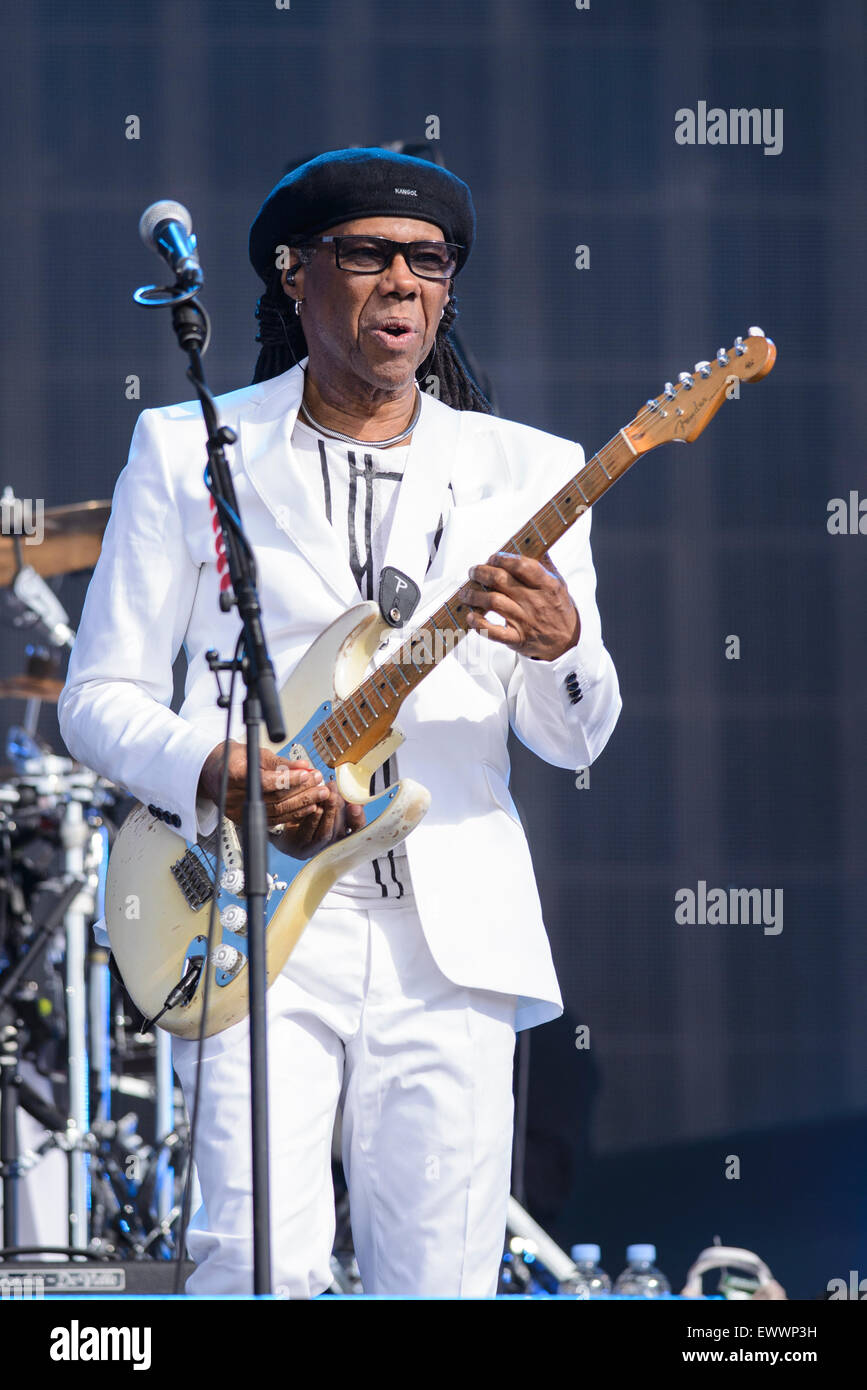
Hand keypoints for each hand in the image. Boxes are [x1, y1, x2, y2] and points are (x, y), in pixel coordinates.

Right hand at [198, 740, 365, 856]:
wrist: (212, 771)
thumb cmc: (233, 759)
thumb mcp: (256, 752)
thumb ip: (281, 762)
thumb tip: (304, 766)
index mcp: (234, 775)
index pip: (267, 781)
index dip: (290, 779)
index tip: (308, 773)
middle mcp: (235, 797)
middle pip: (275, 799)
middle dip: (302, 792)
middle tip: (320, 784)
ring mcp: (238, 812)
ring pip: (276, 812)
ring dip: (302, 804)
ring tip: (319, 794)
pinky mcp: (244, 819)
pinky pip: (273, 819)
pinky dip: (293, 814)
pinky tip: (308, 807)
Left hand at [458, 551, 580, 660]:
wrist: (565, 643)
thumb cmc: (559, 610)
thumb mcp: (559, 584)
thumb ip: (545, 564)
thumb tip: (532, 542)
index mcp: (547, 585)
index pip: (522, 565)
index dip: (502, 558)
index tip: (493, 557)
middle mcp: (535, 602)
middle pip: (501, 580)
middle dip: (481, 572)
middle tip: (474, 572)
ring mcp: (525, 621)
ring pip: (493, 602)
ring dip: (474, 594)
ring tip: (465, 592)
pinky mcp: (516, 638)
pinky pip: (493, 631)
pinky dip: (479, 623)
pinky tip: (470, 616)